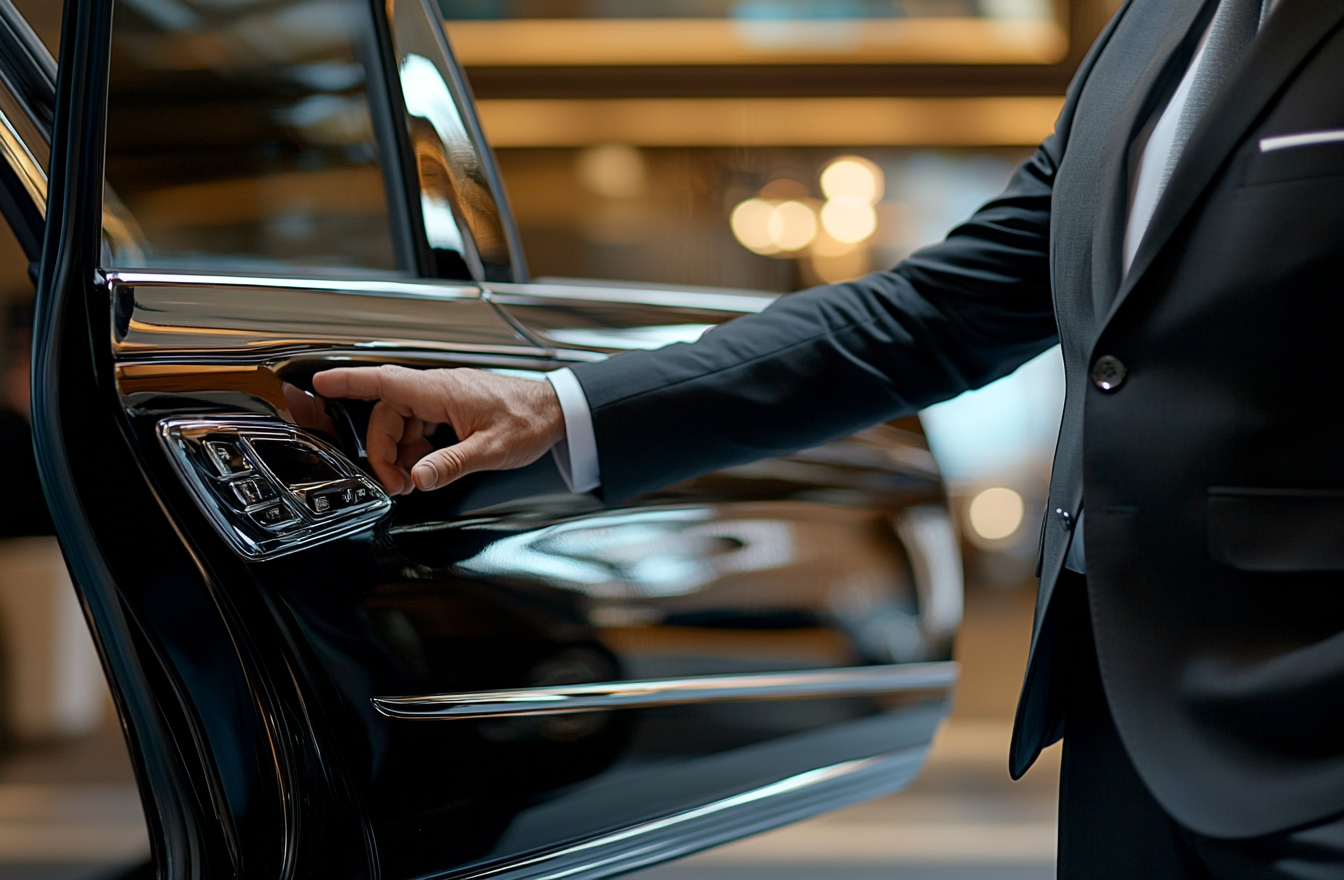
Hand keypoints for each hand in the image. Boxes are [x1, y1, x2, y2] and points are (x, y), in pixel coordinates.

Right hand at [311, 366, 564, 494]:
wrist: (559, 412)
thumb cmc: (531, 420)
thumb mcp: (490, 450)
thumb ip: (450, 464)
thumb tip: (419, 478)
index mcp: (442, 391)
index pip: (384, 381)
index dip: (348, 382)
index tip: (320, 382)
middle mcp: (440, 390)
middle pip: (389, 414)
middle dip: (384, 449)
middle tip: (395, 483)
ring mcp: (446, 398)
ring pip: (404, 422)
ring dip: (402, 452)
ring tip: (416, 479)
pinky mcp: (453, 408)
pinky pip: (421, 426)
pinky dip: (418, 448)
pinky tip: (429, 466)